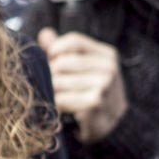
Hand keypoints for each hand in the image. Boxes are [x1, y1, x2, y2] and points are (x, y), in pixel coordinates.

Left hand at [37, 28, 127, 143]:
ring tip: (56, 97)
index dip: (56, 50)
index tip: (51, 61)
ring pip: (58, 82)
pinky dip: (56, 104)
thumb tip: (44, 33)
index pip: (74, 41)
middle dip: (50, 74)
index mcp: (107, 55)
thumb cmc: (94, 92)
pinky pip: (61, 99)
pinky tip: (62, 108)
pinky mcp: (94, 103)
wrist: (113, 125)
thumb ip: (64, 51)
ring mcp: (103, 85)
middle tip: (50, 84)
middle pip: (62, 62)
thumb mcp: (84, 68)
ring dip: (52, 91)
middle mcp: (108, 67)